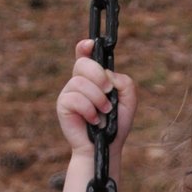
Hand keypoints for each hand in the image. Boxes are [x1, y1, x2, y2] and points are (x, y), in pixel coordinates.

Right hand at [56, 38, 136, 156]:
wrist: (106, 147)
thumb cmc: (115, 124)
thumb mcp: (128, 102)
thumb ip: (124, 83)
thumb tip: (109, 76)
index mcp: (93, 77)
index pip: (83, 54)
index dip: (84, 47)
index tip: (91, 44)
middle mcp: (78, 81)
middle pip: (82, 63)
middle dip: (99, 76)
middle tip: (109, 93)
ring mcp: (69, 92)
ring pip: (80, 82)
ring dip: (98, 99)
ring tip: (105, 113)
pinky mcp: (63, 105)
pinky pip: (75, 98)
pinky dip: (89, 110)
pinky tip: (94, 121)